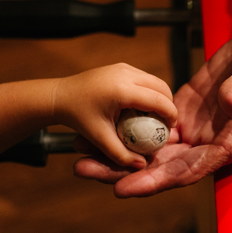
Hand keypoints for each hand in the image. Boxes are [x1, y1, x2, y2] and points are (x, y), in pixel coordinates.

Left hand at [53, 63, 177, 169]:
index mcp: (122, 90)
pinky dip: (150, 91)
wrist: (59, 95)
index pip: (158, 100)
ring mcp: (123, 67)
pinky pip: (145, 78)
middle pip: (162, 86)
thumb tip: (141, 166)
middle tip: (167, 123)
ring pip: (155, 80)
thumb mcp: (99, 138)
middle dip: (169, 104)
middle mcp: (125, 74)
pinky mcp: (122, 66)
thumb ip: (120, 154)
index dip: (170, 114)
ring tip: (157, 116)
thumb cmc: (77, 117)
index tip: (172, 127)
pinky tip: (143, 107)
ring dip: (161, 96)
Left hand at [73, 20, 231, 196]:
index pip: (190, 170)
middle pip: (164, 167)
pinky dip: (128, 131)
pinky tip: (101, 131)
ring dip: (121, 155)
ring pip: (154, 150)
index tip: (125, 187)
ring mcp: (198, 129)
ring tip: (83, 157)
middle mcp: (212, 143)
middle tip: (88, 172)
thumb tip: (231, 108)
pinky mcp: (185, 111)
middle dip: (125, 172)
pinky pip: (152, 126)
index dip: (156, 180)